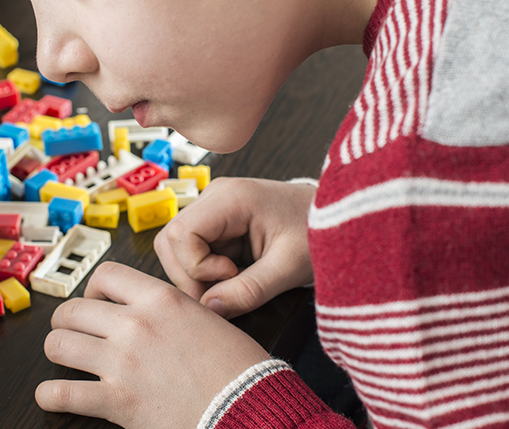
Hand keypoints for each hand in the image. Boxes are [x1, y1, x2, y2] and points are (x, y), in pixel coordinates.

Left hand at [36, 262, 270, 428]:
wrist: (248, 408)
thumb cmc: (239, 369)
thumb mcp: (208, 319)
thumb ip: (174, 310)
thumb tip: (154, 312)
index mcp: (161, 299)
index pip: (106, 275)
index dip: (93, 288)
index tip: (96, 301)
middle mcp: (135, 325)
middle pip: (73, 309)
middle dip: (66, 320)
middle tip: (72, 330)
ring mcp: (122, 362)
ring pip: (59, 343)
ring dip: (57, 350)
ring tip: (63, 358)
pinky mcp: (116, 401)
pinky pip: (62, 392)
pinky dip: (50, 395)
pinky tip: (51, 396)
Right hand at [154, 177, 314, 318]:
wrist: (338, 219)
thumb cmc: (318, 232)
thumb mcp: (288, 267)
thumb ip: (249, 291)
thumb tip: (211, 310)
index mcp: (230, 198)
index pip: (180, 234)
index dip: (197, 266)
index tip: (232, 275)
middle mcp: (215, 197)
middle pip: (170, 241)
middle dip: (190, 275)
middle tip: (225, 292)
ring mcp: (214, 209)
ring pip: (177, 248)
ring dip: (196, 275)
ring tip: (233, 283)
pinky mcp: (217, 223)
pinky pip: (194, 251)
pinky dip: (207, 271)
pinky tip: (235, 275)